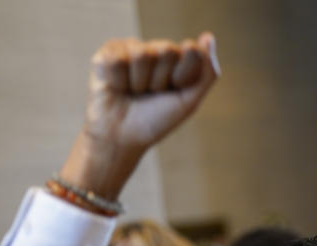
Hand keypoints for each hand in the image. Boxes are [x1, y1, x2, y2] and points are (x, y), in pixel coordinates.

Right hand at [61, 33, 219, 199]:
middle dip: (160, 80)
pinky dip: (119, 82)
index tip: (175, 91)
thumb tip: (208, 36)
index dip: (183, 77)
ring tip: (133, 92)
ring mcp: (130, 48)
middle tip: (151, 94)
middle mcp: (155, 49)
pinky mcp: (107, 53)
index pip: (191, 51)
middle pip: (167, 50)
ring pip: (142, 55)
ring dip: (139, 82)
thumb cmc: (156, 120)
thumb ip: (206, 73)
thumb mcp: (188, 101)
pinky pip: (118, 60)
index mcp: (179, 58)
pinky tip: (117, 88)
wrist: (122, 138)